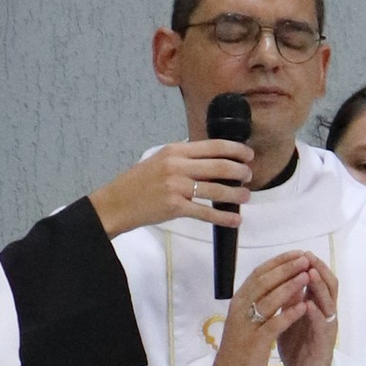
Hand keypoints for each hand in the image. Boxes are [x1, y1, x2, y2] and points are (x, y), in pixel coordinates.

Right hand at [88, 137, 254, 237]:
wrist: (116, 203)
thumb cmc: (137, 183)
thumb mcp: (159, 160)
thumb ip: (183, 158)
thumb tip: (211, 160)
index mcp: (175, 150)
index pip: (213, 146)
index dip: (236, 150)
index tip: (248, 154)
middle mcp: (177, 166)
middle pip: (219, 165)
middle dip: (240, 171)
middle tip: (249, 175)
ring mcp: (176, 187)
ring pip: (216, 189)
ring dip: (235, 194)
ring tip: (245, 197)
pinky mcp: (175, 207)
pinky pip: (205, 212)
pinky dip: (223, 217)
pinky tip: (234, 220)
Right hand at [214, 250, 324, 365]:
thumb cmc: (239, 348)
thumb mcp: (247, 320)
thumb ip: (258, 301)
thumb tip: (276, 282)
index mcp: (239, 301)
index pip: (259, 274)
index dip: (279, 262)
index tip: (297, 253)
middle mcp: (240, 309)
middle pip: (264, 282)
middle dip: (286, 269)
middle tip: (305, 259)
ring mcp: (247, 325)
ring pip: (268, 300)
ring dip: (289, 287)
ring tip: (307, 276)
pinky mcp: (255, 343)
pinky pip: (273, 324)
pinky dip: (288, 314)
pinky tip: (303, 307)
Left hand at [275, 251, 336, 365]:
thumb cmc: (299, 347)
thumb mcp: (291, 319)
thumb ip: (291, 301)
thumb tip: (285, 279)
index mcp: (317, 306)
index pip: (319, 280)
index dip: (311, 265)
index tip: (300, 252)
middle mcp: (326, 314)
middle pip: (329, 286)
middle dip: (319, 269)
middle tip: (308, 256)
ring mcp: (328, 328)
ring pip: (329, 302)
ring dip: (320, 287)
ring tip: (310, 273)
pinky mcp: (324, 343)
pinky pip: (323, 326)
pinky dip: (316, 314)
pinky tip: (308, 305)